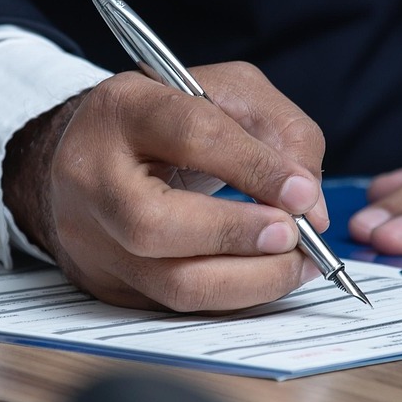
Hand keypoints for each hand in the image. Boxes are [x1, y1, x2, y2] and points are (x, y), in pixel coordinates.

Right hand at [3, 62, 327, 310]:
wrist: (94, 153)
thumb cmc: (171, 120)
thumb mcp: (229, 94)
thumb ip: (281, 132)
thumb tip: (310, 208)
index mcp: (122, 111)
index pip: (189, 135)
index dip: (254, 167)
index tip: (304, 193)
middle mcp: (91, 177)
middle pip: (154, 224)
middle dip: (237, 236)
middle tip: (293, 236)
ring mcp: (90, 238)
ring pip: (169, 282)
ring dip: (248, 281)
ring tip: (295, 265)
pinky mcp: (105, 282)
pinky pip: (177, 306)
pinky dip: (233, 297)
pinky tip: (264, 277)